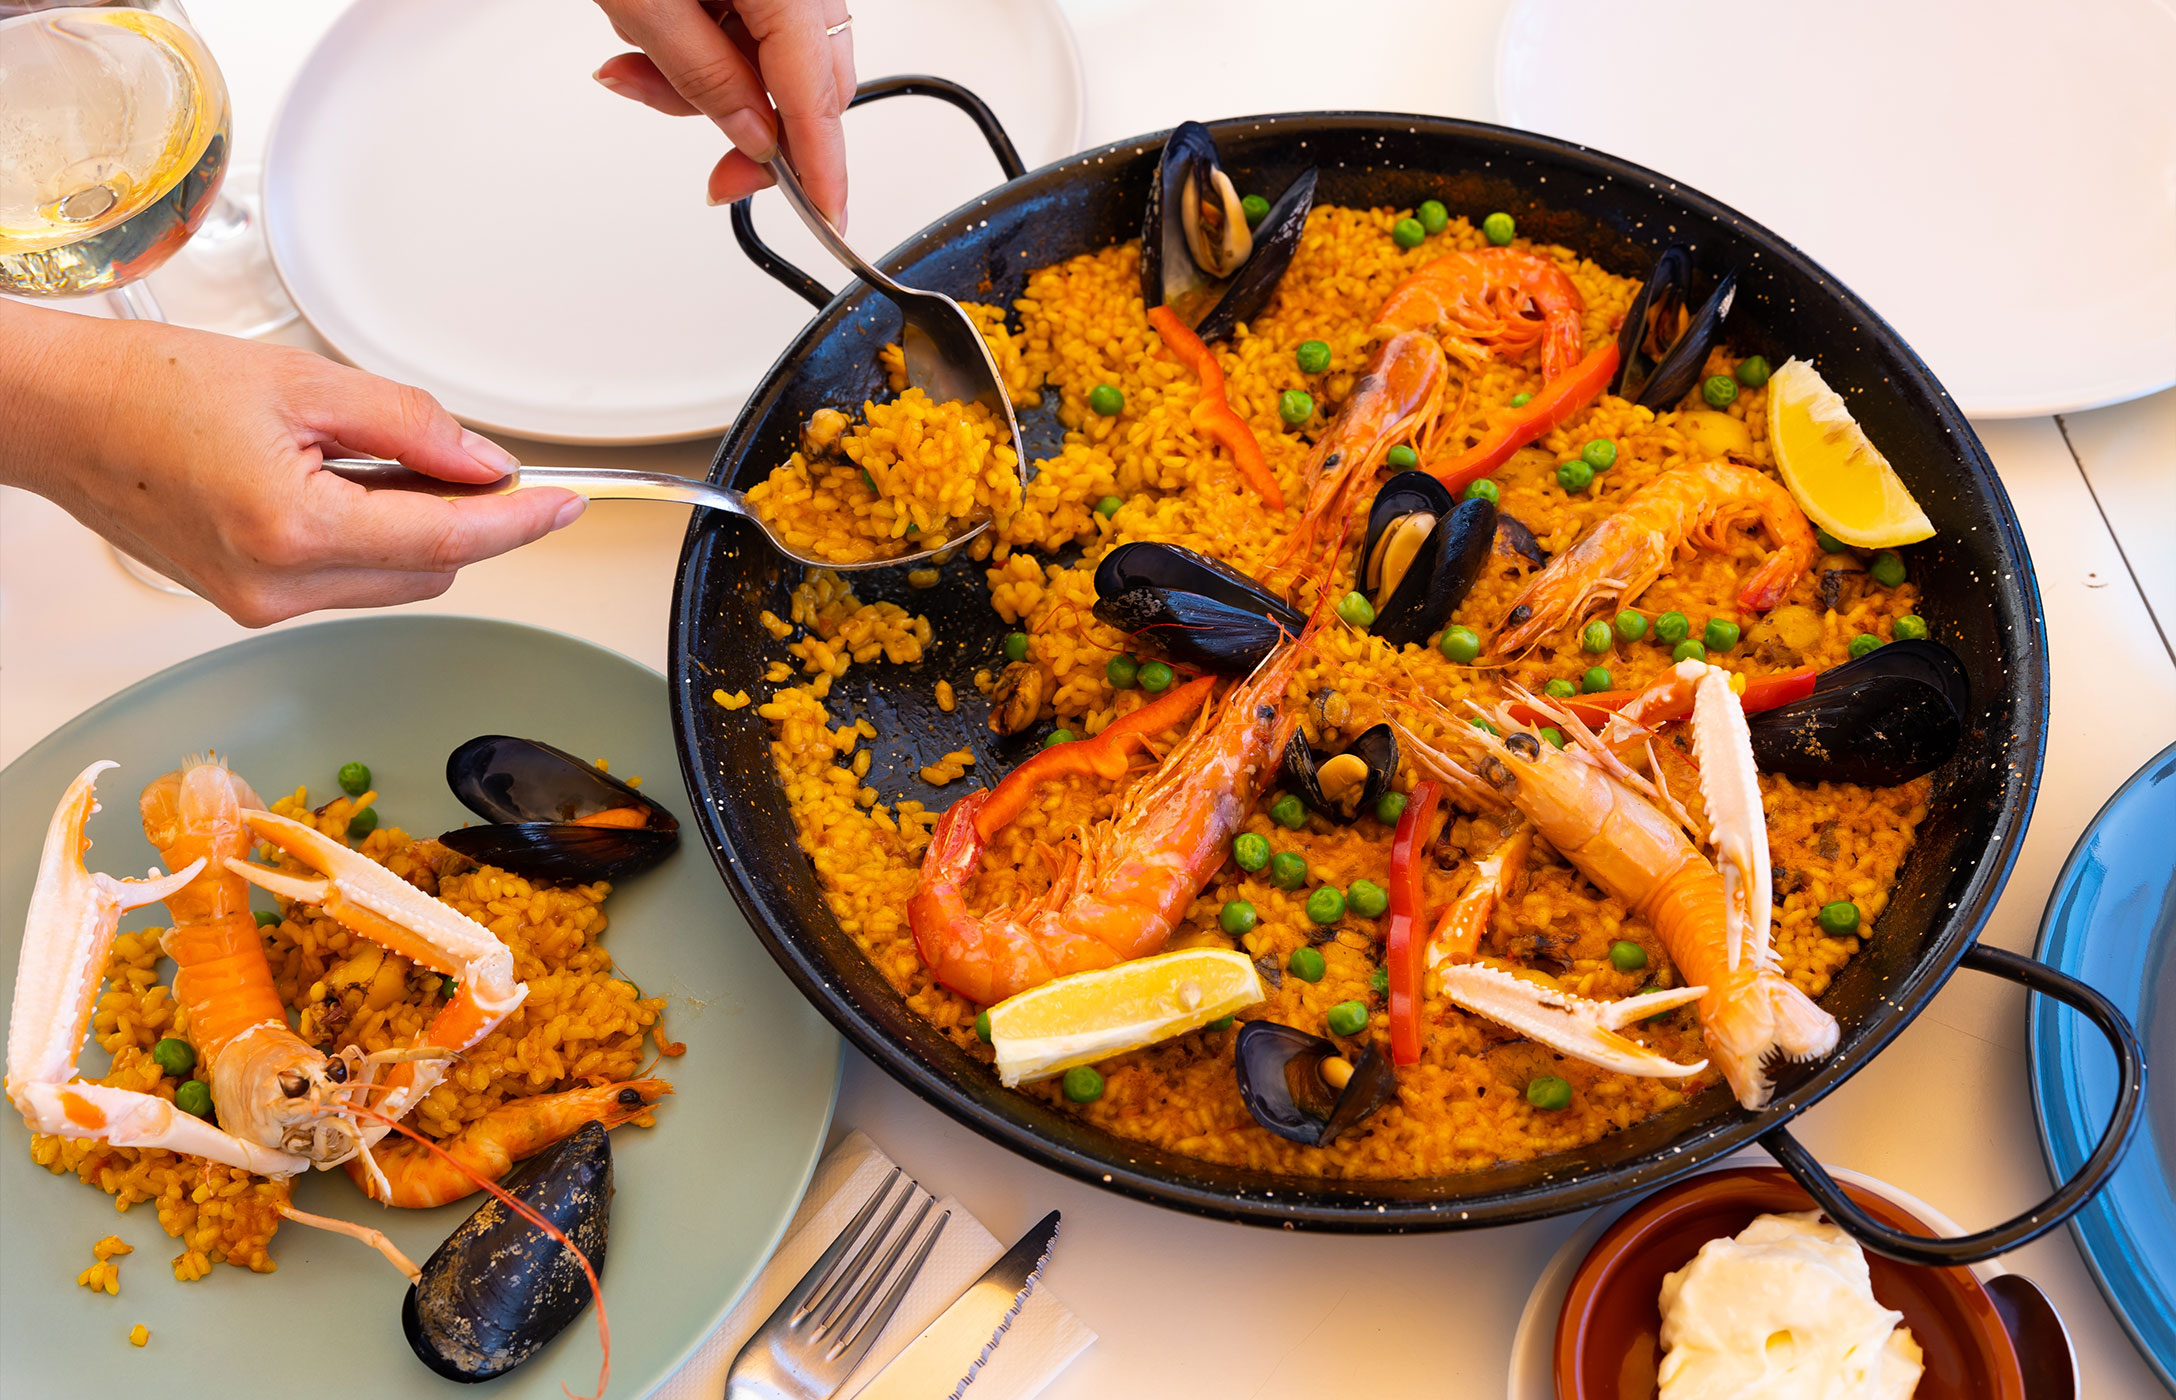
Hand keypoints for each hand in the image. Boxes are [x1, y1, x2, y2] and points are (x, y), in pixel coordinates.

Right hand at [0, 302, 583, 626]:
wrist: (63, 416)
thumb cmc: (151, 388)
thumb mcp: (304, 382)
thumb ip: (411, 424)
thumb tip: (485, 461)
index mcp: (296, 531)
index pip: (450, 538)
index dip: (521, 521)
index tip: (567, 503)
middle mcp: (281, 589)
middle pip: (433, 568)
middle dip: (464, 514)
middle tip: (457, 452)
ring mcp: (264, 606)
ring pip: (396, 578)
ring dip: (415, 525)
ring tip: (368, 454)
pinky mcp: (253, 604)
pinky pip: (350, 579)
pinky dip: (371, 534)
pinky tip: (340, 483)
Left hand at [590, 0, 854, 223]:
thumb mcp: (644, 1)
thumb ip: (702, 72)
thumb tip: (754, 137)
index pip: (816, 94)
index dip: (821, 166)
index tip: (826, 219)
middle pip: (810, 83)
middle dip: (750, 128)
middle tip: (711, 172)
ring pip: (772, 62)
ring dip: (706, 85)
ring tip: (631, 70)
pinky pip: (749, 29)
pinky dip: (702, 49)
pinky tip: (646, 39)